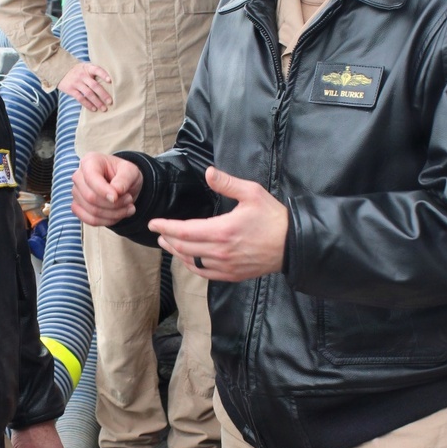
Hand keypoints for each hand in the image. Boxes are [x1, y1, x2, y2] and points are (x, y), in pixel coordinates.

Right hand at [58, 61, 112, 111]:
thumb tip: (110, 81)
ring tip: (104, 108)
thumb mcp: (85, 66)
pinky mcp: (71, 90)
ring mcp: (76, 83)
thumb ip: (95, 71)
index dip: (104, 74)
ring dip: (97, 102)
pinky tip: (94, 109)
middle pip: (94, 85)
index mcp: (88, 68)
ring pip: (88, 94)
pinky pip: (81, 98)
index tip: (110, 81)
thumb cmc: (78, 70)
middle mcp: (82, 75)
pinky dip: (88, 104)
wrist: (60, 69)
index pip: (97, 70)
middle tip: (110, 102)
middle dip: (103, 94)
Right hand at [72, 152, 142, 225]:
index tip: (117, 197)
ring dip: (114, 214)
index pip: (91, 178)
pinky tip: (119, 215)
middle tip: (130, 200)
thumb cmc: (124, 174)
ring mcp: (76, 193)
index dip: (104, 191)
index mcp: (90, 161)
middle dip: (113, 204)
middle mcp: (79, 176)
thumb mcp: (131, 171)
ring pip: (92, 212)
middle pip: (90, 197)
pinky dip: (107, 221)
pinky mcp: (78, 207)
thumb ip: (124, 179)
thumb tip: (115, 192)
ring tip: (129, 208)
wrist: (122, 184)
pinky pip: (90, 220)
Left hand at [150, 166, 288, 280]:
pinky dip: (191, 265)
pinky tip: (187, 258)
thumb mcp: (252, 193)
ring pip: (191, 262)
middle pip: (183, 247)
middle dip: (167, 239)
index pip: (184, 230)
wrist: (292, 245)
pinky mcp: (231, 275)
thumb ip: (227, 183)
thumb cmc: (272, 217)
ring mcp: (225, 266)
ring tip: (168, 243)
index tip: (154, 223)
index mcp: (222, 230)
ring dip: (176, 252)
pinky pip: (204, 273)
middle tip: (159, 232)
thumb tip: (207, 173)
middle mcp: (220, 251)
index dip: (165, 227)